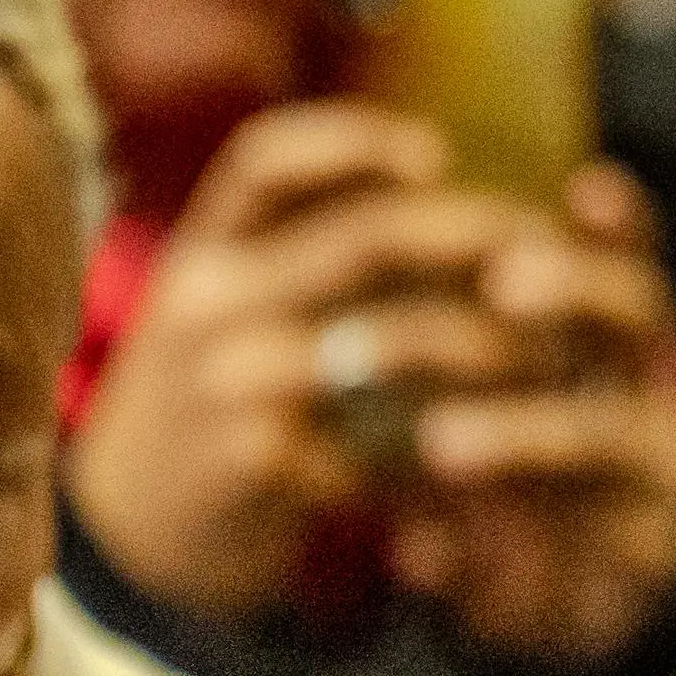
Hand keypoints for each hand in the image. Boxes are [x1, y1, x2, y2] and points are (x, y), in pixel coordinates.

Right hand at [67, 105, 542, 622]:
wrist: (128, 534)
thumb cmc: (207, 406)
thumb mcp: (225, 310)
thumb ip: (298, 255)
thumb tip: (442, 197)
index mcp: (204, 251)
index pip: (266, 162)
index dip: (353, 141)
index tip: (434, 153)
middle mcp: (207, 302)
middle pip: (360, 238)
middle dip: (469, 236)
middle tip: (545, 249)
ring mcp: (226, 382)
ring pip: (388, 341)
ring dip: (484, 344)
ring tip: (547, 355)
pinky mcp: (255, 461)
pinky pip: (381, 440)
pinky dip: (448, 438)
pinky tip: (499, 444)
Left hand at [383, 161, 675, 665]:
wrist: (568, 596)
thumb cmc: (509, 464)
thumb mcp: (481, 394)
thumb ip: (440, 339)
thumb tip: (362, 257)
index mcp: (610, 342)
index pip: (625, 262)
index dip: (620, 227)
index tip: (588, 188)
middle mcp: (645, 396)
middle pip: (638, 319)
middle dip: (579, 291)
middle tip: (507, 282)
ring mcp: (647, 481)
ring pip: (608, 439)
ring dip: (522, 432)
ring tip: (439, 441)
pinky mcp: (629, 563)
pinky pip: (571, 556)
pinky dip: (488, 556)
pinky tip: (421, 555)